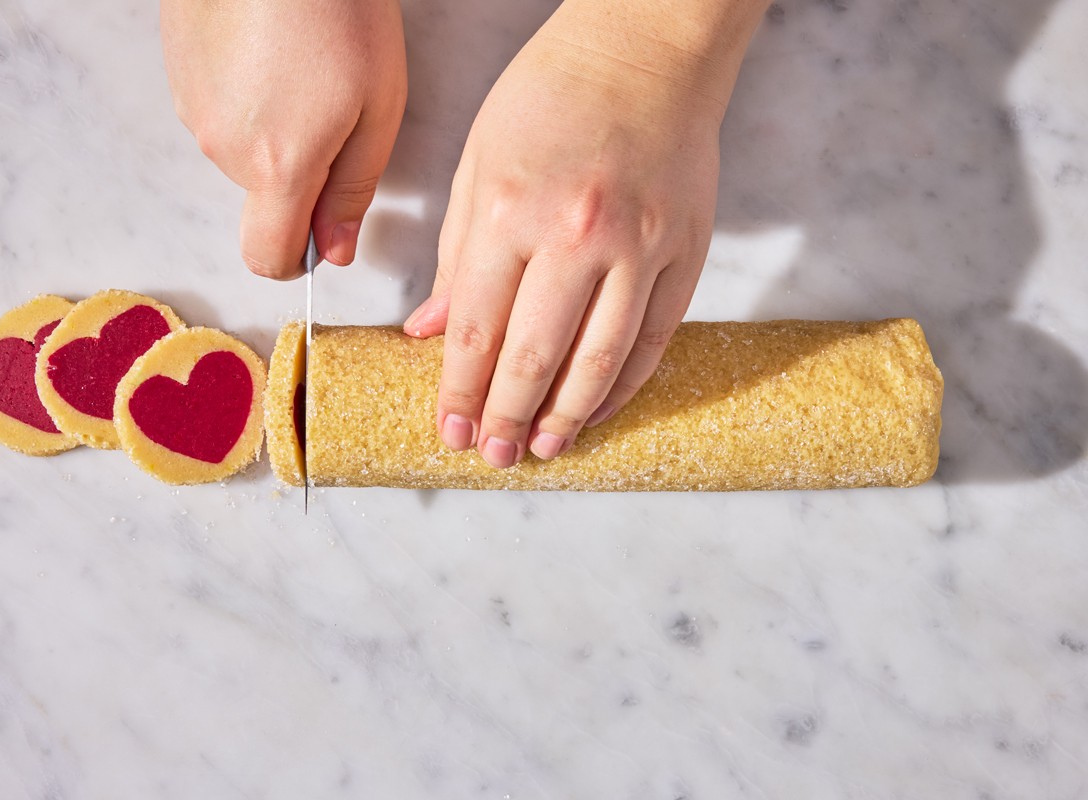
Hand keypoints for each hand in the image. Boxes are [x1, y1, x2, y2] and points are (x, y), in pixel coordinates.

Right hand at [161, 0, 406, 276]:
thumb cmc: (338, 12)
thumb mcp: (377, 107)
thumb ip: (354, 189)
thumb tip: (336, 251)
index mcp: (278, 167)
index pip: (268, 257)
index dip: (298, 258)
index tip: (322, 235)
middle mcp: (223, 151)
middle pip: (263, 201)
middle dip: (299, 176)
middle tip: (336, 111)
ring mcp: (192, 111)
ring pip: (241, 155)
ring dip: (273, 134)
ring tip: (303, 70)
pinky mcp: (176, 76)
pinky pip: (219, 113)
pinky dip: (247, 100)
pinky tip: (270, 53)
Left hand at [406, 0, 765, 467]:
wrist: (649, 48)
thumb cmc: (552, 93)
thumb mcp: (479, 162)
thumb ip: (456, 256)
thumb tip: (428, 332)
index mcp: (510, 208)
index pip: (477, 328)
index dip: (460, 389)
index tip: (449, 428)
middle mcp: (575, 234)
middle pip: (534, 356)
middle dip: (507, 417)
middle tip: (492, 454)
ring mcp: (639, 247)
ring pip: (598, 361)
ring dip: (566, 416)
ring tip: (544, 449)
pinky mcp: (684, 253)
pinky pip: (652, 341)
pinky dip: (622, 385)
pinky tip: (595, 410)